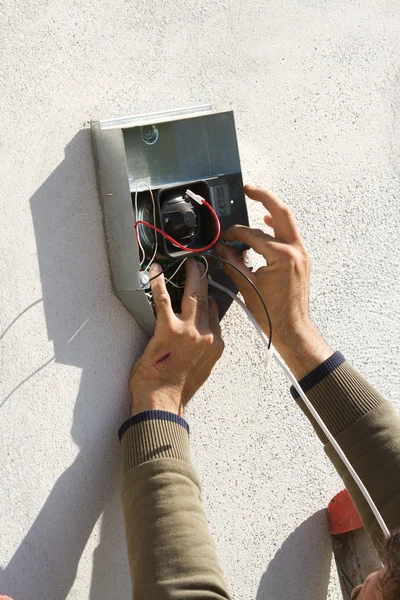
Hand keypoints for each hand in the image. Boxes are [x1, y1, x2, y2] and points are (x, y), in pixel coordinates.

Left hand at [129, 259, 223, 415]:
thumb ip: (203, 350)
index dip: (211, 299)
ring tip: (189, 264)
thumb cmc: (177, 389)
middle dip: (204, 280)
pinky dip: (158, 284)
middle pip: (207, 300)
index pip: (216, 314)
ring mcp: (189, 331)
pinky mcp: (169, 329)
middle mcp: (207, 335)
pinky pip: (164, 300)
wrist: (163, 401)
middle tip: (200, 267)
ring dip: (191, 276)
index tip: (208, 290)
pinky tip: (155, 272)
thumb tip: (198, 339)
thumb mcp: (200, 369)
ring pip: (193, 295)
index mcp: (215, 345)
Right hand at [216, 184, 331, 378]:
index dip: (234, 233)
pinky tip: (268, 223)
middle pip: (281, 212)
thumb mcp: (247, 286)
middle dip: (264, 197)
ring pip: (287, 222)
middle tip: (248, 189)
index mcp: (282, 256)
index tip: (223, 236)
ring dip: (272, 210)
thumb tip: (221, 248)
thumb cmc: (272, 314)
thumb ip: (233, 263)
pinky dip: (278, 227)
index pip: (253, 235)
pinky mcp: (301, 260)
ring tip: (257, 200)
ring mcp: (301, 254)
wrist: (292, 329)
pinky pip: (290, 235)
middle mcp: (295, 250)